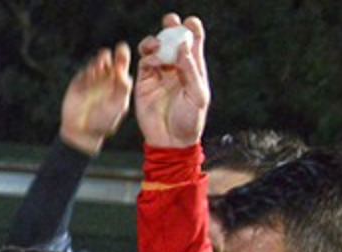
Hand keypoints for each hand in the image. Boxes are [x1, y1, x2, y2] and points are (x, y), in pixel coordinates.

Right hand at [60, 44, 133, 155]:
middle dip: (109, 56)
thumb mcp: (119, 105)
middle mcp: (106, 78)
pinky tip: (90, 77)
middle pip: (110, 59)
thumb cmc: (103, 121)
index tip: (121, 52)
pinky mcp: (79, 82)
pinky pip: (84, 70)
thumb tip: (122, 70)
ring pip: (97, 62)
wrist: (82, 131)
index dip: (122, 55)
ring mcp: (92, 79)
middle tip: (108, 59)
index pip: (122, 64)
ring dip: (99, 61)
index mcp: (118, 82)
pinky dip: (88, 70)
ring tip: (99, 68)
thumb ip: (123, 87)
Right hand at [134, 15, 209, 148]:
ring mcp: (159, 75)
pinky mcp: (144, 83)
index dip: (192, 29)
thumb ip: (191, 70)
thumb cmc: (190, 121)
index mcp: (193, 68)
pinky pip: (143, 64)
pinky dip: (146, 58)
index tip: (189, 23)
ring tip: (155, 43)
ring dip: (155, 42)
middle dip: (171, 28)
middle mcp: (176, 68)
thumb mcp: (197, 95)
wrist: (170, 141)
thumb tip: (183, 46)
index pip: (193, 43)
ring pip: (155, 50)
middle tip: (170, 20)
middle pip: (172, 41)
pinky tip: (150, 60)